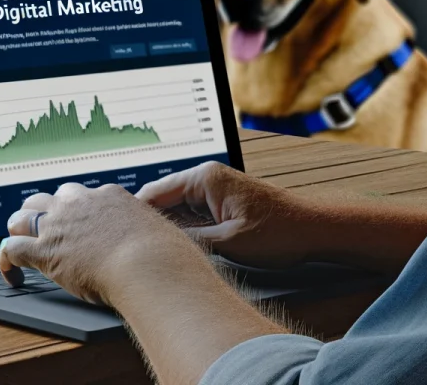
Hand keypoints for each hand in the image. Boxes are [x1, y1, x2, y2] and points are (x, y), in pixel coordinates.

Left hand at [0, 182, 193, 304]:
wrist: (148, 263)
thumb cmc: (162, 254)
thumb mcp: (160, 232)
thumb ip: (153, 233)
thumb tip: (167, 245)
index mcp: (108, 196)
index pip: (82, 196)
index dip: (76, 212)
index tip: (77, 226)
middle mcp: (80, 203)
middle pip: (49, 198)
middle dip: (43, 212)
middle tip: (42, 230)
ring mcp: (60, 224)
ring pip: (23, 215)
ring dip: (20, 229)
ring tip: (19, 243)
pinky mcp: (45, 250)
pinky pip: (12, 247)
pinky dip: (7, 260)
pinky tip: (12, 273)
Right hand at [136, 160, 312, 268]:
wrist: (313, 229)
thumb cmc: (279, 231)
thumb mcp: (228, 242)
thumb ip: (190, 239)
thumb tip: (157, 243)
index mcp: (205, 177)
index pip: (155, 191)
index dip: (133, 214)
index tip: (114, 234)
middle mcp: (206, 177)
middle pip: (162, 199)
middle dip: (146, 222)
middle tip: (125, 247)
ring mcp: (214, 188)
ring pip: (175, 208)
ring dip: (164, 227)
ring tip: (143, 250)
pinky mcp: (220, 201)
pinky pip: (191, 213)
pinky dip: (181, 228)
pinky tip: (172, 247)